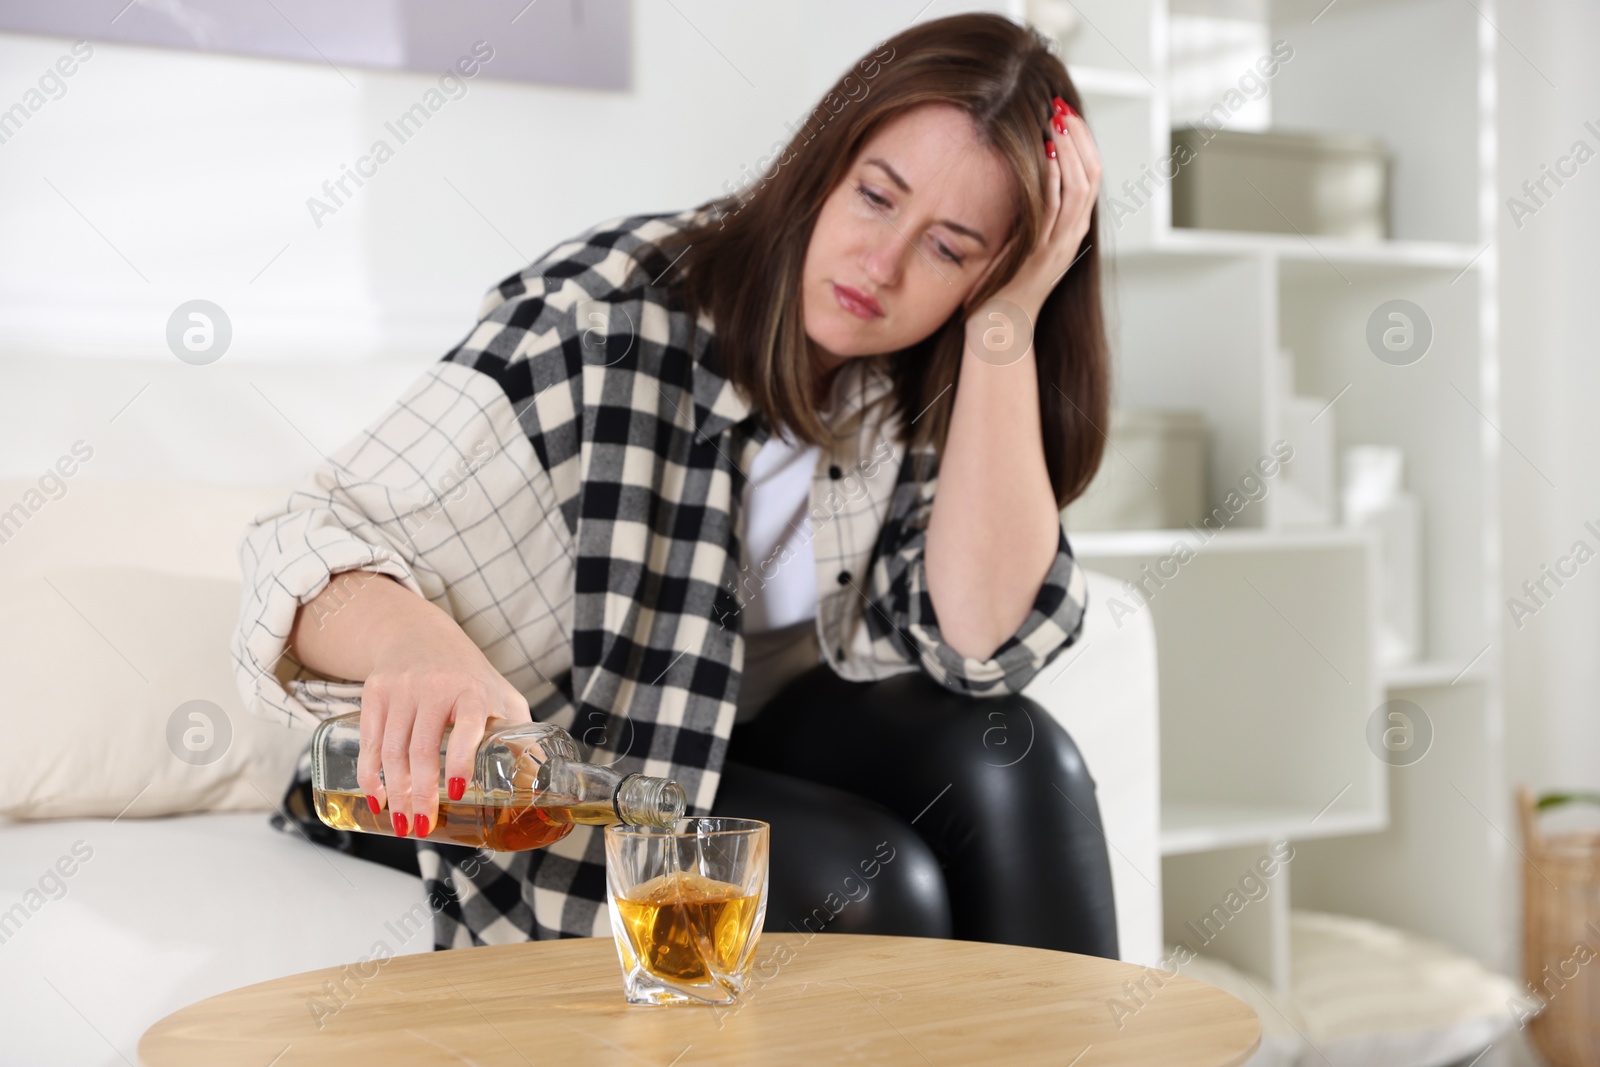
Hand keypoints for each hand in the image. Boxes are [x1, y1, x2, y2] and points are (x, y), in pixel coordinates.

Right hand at [354, 596, 530, 840]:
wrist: (418, 633)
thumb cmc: (466, 673)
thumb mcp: (500, 692)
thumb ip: (519, 729)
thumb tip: (538, 778)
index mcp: (472, 689)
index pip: (466, 726)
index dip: (459, 760)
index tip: (455, 791)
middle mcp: (434, 686)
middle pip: (421, 749)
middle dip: (420, 795)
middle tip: (423, 827)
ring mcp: (401, 689)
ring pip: (391, 750)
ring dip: (395, 793)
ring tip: (402, 822)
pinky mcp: (376, 692)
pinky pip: (370, 741)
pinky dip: (369, 774)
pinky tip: (377, 796)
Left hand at [998, 96, 1101, 312]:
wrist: (999, 330)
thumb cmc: (1001, 286)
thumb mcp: (1020, 240)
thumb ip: (1028, 211)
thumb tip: (1019, 173)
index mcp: (1070, 231)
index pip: (1091, 177)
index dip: (1084, 143)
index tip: (1068, 114)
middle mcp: (1071, 237)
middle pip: (1092, 177)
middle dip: (1080, 138)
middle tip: (1063, 108)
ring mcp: (1058, 248)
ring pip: (1079, 191)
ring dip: (1070, 152)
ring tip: (1057, 122)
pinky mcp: (1040, 256)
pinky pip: (1054, 213)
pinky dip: (1055, 181)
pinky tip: (1047, 156)